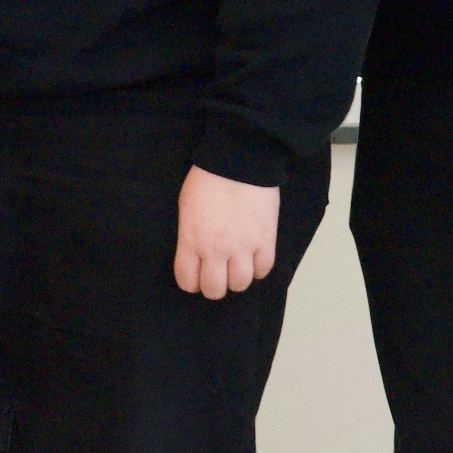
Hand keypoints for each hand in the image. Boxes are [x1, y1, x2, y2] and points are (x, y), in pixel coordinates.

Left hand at [173, 165, 281, 299]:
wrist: (240, 162)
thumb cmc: (207, 179)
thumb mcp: (186, 208)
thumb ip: (189, 235)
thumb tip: (195, 252)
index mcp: (192, 241)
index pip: (187, 281)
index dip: (191, 283)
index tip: (195, 278)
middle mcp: (216, 250)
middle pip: (215, 289)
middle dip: (214, 287)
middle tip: (217, 277)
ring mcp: (243, 247)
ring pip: (241, 284)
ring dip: (237, 279)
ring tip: (237, 268)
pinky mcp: (266, 240)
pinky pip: (264, 269)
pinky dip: (258, 269)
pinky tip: (254, 260)